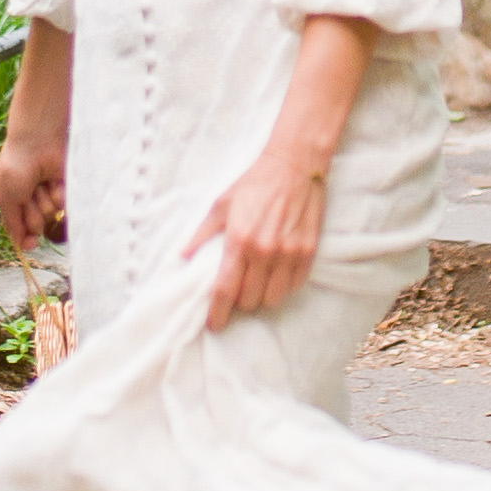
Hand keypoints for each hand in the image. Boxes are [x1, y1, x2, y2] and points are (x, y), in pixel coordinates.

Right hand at [0, 117, 67, 248]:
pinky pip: (64, 205)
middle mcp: (29, 200)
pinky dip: (58, 194)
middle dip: (33, 213)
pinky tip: (52, 181)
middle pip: (36, 225)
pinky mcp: (62, 188)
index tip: (31, 244)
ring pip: (50, 215)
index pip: (20, 229)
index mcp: (10, 201)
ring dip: (43, 200)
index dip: (26, 239)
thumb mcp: (5, 197)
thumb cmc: (16, 168)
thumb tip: (21, 247)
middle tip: (29, 194)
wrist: (37, 143)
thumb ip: (12, 224)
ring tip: (39, 183)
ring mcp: (46, 194)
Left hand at [189, 138, 329, 326]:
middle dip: (239, 303)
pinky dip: (283, 288)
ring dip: (261, 298)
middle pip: (249, 300)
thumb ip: (201, 233)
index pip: (225, 290)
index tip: (214, 324)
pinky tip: (276, 277)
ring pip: (272, 298)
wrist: (294, 166)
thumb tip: (183, 255)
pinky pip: (293, 286)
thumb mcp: (221, 205)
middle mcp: (264, 252)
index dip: (217, 313)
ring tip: (256, 286)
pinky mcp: (308, 252)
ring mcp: (288, 253)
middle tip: (236, 294)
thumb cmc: (254, 183)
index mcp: (239, 241)